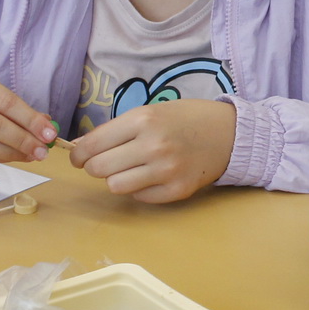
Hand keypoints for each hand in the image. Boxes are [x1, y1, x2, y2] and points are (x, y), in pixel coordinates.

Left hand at [69, 99, 235, 203]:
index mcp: (143, 120)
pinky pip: (140, 197)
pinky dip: (140, 189)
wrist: (229, 133)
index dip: (78, 154)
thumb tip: (81, 148)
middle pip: (99, 169)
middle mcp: (153, 145)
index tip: (78, 157)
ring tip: (129, 169)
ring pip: (116, 186)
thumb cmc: (186, 119)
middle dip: (95, 167)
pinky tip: (151, 176)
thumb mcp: (150, 112)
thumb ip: (117, 130)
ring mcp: (167, 170)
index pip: (92, 145)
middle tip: (103, 163)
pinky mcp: (178, 190)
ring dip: (117, 179)